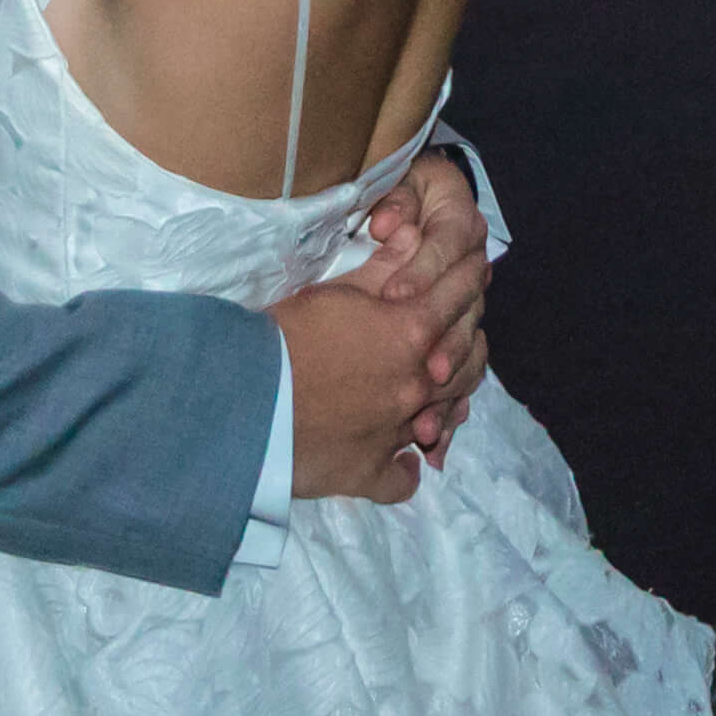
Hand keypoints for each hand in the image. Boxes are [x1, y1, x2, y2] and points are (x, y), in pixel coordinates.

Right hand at [274, 202, 489, 504]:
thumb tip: (420, 236)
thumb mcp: (336, 290)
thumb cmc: (287, 335)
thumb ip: (385, 268)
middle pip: (464, 358)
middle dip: (468, 334)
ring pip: (443, 414)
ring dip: (450, 396)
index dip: (467, 277)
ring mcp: (395, 434)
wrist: (243, 401)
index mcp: (412, 333)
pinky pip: (401, 479)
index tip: (472, 268)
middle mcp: (415, 386)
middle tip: (464, 324)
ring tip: (445, 383)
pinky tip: (406, 460)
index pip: (459, 296)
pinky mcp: (367, 473)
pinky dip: (406, 470)